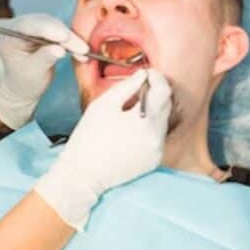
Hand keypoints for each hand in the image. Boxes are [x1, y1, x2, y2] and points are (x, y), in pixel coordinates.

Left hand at [0, 14, 88, 128]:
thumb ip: (44, 59)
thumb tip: (60, 49)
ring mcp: (33, 27)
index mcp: (8, 36)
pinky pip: (61, 31)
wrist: (24, 86)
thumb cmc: (23, 81)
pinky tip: (82, 53)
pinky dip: (72, 42)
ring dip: (71, 39)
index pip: (27, 26)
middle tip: (81, 48)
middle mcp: (19, 27)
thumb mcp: (33, 73)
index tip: (64, 37)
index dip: (47, 29)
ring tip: (83, 52)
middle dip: (64, 36)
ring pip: (56, 26)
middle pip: (44, 23)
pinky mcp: (45, 30)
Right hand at [33, 69, 171, 229]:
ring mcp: (157, 150)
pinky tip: (130, 131)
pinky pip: (157, 137)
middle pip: (166, 105)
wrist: (84, 174)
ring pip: (162, 121)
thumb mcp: (103, 105)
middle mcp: (157, 136)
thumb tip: (142, 75)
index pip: (163, 90)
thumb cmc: (89, 138)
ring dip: (151, 112)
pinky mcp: (154, 161)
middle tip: (136, 90)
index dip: (156, 78)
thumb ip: (126, 86)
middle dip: (154, 94)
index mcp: (145, 120)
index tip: (146, 74)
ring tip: (129, 113)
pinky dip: (148, 129)